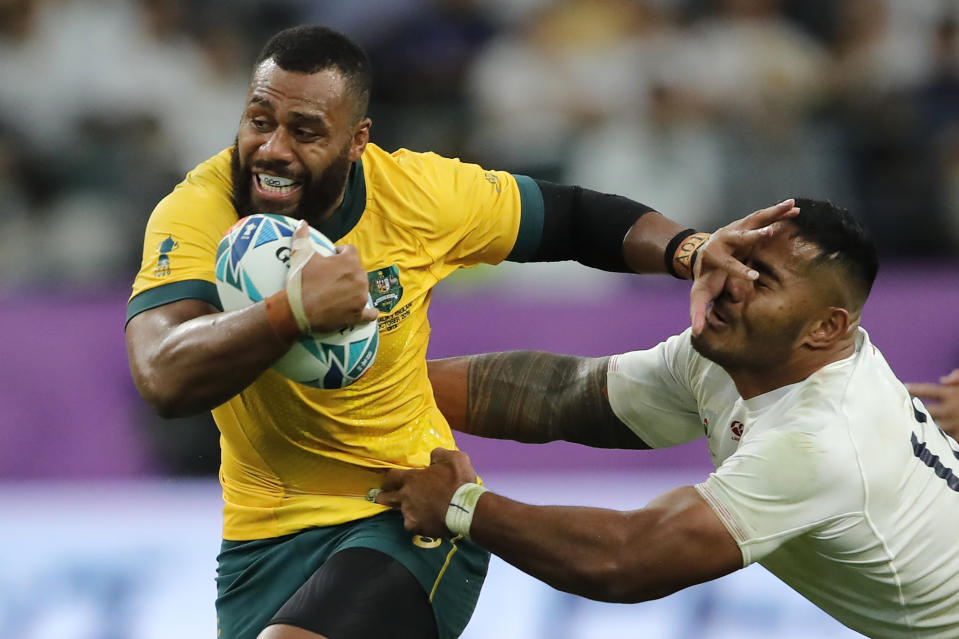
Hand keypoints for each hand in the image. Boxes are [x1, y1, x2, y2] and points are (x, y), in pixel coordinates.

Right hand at [288, 221, 377, 332]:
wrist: (297, 310)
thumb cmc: (300, 282)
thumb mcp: (300, 255)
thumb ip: (302, 236)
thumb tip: (303, 222)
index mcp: (349, 261)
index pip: (350, 250)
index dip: (341, 253)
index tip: (333, 258)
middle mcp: (359, 278)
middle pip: (357, 270)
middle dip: (347, 272)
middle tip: (332, 278)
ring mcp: (360, 297)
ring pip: (362, 289)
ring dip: (354, 289)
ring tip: (340, 293)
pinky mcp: (358, 315)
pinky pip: (370, 313)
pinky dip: (369, 312)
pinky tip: (370, 312)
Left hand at [376, 448, 478, 536]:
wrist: (465, 507)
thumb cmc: (458, 481)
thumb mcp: (452, 458)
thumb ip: (439, 454)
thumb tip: (433, 456)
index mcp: (413, 478)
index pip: (393, 476)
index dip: (390, 478)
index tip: (387, 481)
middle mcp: (406, 497)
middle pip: (389, 497)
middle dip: (384, 497)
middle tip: (380, 498)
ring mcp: (410, 514)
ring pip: (404, 513)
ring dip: (408, 512)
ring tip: (415, 513)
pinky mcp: (418, 528)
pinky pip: (415, 526)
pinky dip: (420, 525)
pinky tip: (427, 524)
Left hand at [690, 199, 799, 335]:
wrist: (699, 255)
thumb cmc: (704, 278)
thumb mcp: (699, 295)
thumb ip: (698, 312)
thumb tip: (696, 333)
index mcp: (713, 258)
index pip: (727, 265)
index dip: (739, 270)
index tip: (754, 276)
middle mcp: (723, 240)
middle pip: (739, 237)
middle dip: (753, 235)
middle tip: (770, 232)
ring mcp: (734, 229)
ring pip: (754, 220)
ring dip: (773, 214)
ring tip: (793, 207)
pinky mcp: (744, 225)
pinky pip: (762, 217)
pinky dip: (779, 212)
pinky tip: (796, 209)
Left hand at [907, 369, 958, 438]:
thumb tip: (943, 379)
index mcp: (952, 395)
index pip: (927, 391)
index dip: (914, 389)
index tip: (903, 387)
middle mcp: (952, 411)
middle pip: (925, 412)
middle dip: (912, 411)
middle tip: (898, 409)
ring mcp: (956, 426)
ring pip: (932, 427)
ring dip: (921, 425)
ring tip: (906, 425)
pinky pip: (944, 439)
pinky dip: (935, 438)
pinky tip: (924, 439)